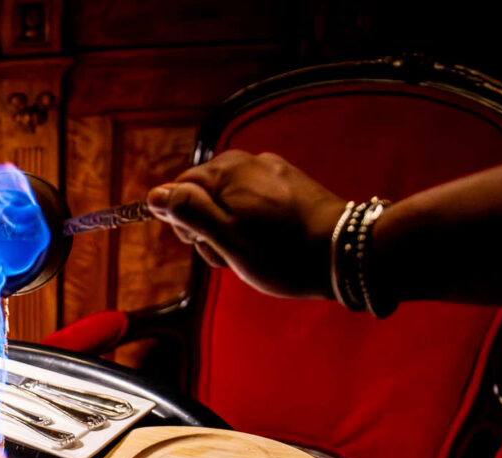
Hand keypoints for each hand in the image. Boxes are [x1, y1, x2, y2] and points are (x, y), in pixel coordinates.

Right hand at [147, 150, 346, 298]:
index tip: (203, 243)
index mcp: (227, 171)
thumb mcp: (225, 238)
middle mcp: (249, 162)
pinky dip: (255, 223)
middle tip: (231, 252)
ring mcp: (272, 171)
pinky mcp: (291, 184)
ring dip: (232, 228)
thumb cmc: (282, 252)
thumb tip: (155, 195)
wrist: (345, 252)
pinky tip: (271, 242)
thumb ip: (188, 212)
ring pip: (230, 200)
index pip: (178, 189)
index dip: (183, 222)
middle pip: (204, 193)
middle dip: (209, 226)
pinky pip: (256, 201)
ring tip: (254, 251)